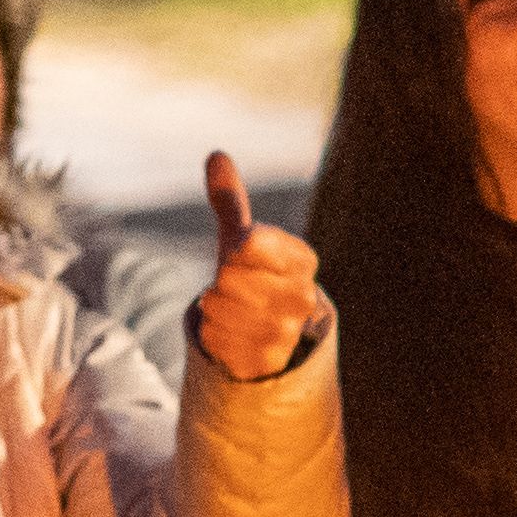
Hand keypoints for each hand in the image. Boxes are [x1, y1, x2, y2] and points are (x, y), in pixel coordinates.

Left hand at [188, 151, 325, 379]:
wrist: (271, 335)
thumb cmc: (254, 277)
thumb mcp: (241, 238)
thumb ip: (230, 200)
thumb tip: (216, 155)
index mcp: (301, 259)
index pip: (247, 242)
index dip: (234, 248)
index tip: (243, 256)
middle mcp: (302, 295)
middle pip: (227, 275)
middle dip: (221, 280)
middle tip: (238, 289)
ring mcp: (287, 331)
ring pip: (217, 306)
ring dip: (215, 308)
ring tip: (236, 311)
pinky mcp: (268, 360)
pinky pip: (216, 337)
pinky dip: (214, 334)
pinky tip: (233, 334)